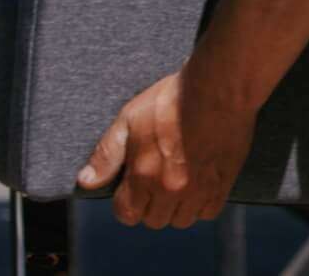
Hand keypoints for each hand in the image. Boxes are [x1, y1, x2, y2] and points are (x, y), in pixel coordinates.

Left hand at [75, 60, 257, 228]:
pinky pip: (208, 212)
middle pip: (154, 220)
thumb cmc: (173, 99)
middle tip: (155, 182)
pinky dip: (202, 204)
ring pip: (182, 219)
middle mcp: (170, 189)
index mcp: (143, 174)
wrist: (217, 88)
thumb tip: (86, 182)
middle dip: (150, 205)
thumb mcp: (129, 119)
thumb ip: (107, 154)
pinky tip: (198, 184)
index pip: (127, 213)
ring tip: (177, 184)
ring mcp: (198, 190)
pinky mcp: (222, 184)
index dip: (125, 203)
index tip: (131, 189)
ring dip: (176, 208)